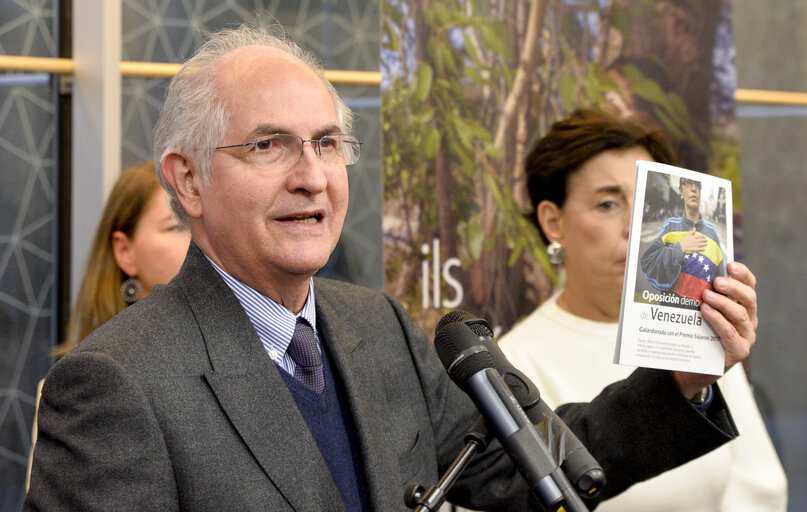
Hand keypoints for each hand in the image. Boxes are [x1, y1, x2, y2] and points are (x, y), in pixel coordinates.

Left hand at [672, 261, 757, 398]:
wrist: (691, 368)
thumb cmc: (696, 335)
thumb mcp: (700, 312)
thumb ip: (702, 296)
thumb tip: (688, 273)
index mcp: (743, 307)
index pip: (749, 286)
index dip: (743, 274)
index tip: (730, 264)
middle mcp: (748, 321)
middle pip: (749, 298)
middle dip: (733, 287)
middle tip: (716, 281)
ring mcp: (746, 337)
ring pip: (740, 314)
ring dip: (722, 302)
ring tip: (706, 295)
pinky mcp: (739, 351)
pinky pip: (730, 333)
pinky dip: (718, 320)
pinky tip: (705, 311)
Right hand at [679, 228, 707, 254]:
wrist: (681, 246)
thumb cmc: (684, 241)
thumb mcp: (687, 235)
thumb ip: (691, 232)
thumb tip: (695, 228)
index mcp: (693, 237)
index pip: (699, 236)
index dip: (702, 236)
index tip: (705, 236)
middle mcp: (695, 241)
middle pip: (701, 240)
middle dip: (704, 240)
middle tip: (707, 240)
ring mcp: (695, 245)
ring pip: (701, 244)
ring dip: (704, 244)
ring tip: (707, 243)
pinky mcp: (694, 249)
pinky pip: (699, 249)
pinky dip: (702, 249)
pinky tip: (704, 249)